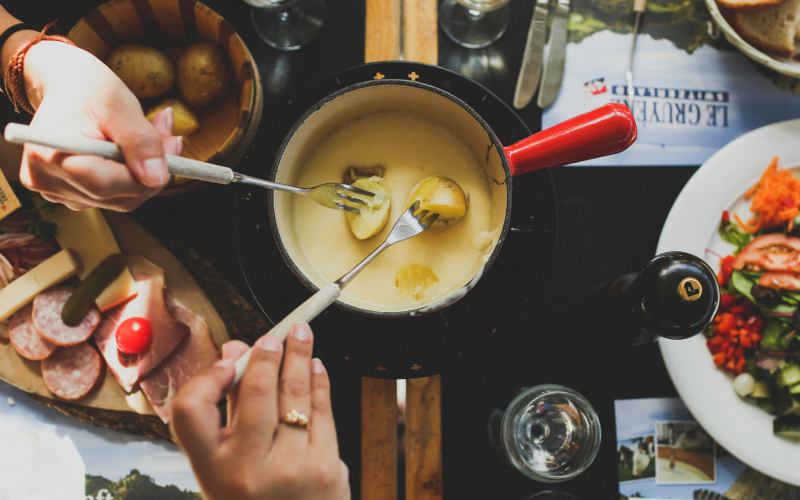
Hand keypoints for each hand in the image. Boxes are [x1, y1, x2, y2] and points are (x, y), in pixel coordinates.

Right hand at [19, 41, 180, 210]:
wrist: (67, 87)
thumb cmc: (88, 89)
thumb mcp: (119, 106)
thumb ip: (141, 142)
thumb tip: (157, 178)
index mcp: (47, 156)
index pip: (105, 185)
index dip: (145, 173)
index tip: (172, 144)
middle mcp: (47, 181)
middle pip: (118, 196)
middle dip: (152, 170)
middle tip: (170, 134)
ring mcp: (58, 193)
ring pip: (123, 199)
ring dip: (147, 172)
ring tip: (156, 134)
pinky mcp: (73, 195)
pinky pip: (117, 196)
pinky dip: (135, 175)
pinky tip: (138, 150)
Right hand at [171, 323, 350, 499]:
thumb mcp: (225, 468)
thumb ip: (226, 411)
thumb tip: (235, 352)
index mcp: (211, 470)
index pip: (190, 409)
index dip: (207, 377)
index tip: (228, 359)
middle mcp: (246, 470)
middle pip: (255, 391)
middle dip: (267, 354)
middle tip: (275, 335)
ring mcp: (289, 469)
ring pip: (295, 395)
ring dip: (300, 357)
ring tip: (302, 336)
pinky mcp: (326, 468)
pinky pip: (323, 412)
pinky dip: (319, 383)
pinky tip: (316, 367)